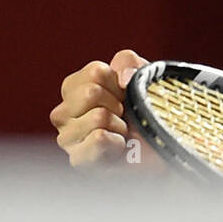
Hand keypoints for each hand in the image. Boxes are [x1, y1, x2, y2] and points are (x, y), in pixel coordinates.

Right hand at [49, 49, 149, 168]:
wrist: (159, 144)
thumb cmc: (144, 107)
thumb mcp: (140, 74)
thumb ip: (128, 62)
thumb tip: (123, 78)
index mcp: (73, 88)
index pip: (95, 72)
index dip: (119, 83)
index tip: (124, 95)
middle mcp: (63, 113)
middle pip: (91, 93)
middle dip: (118, 104)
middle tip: (123, 116)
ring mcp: (67, 138)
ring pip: (98, 117)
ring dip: (120, 125)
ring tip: (121, 133)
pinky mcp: (79, 160)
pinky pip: (99, 139)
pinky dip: (118, 143)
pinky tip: (118, 148)